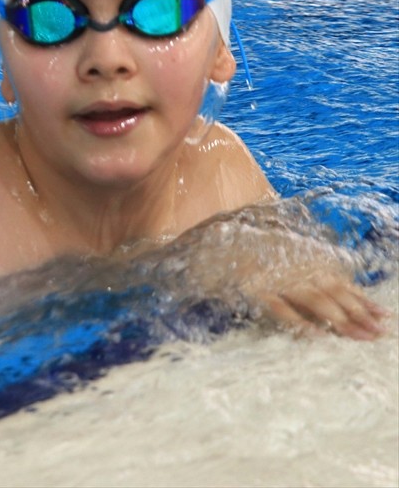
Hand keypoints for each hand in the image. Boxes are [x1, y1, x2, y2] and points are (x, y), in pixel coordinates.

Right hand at [154, 201, 390, 340]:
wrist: (198, 242)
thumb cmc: (234, 247)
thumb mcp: (271, 249)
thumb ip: (295, 263)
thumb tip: (325, 283)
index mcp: (296, 254)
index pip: (337, 279)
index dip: (360, 297)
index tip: (382, 315)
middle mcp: (288, 263)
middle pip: (332, 291)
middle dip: (357, 313)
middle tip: (378, 333)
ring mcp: (271, 274)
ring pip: (314, 299)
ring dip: (339, 319)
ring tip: (358, 337)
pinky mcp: (251, 286)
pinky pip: (279, 307)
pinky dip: (297, 322)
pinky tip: (315, 336)